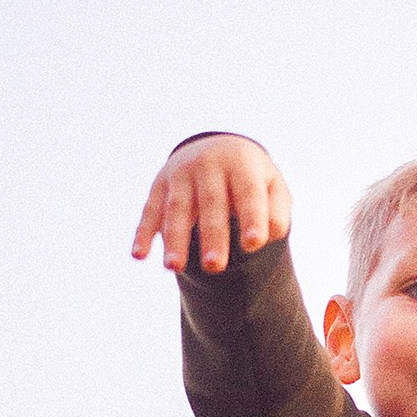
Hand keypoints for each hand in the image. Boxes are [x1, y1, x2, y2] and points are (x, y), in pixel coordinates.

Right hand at [132, 134, 292, 275]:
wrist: (217, 148)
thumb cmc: (251, 179)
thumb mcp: (272, 187)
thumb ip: (277, 212)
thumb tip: (270, 235)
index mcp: (241, 164)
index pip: (248, 193)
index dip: (251, 218)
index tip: (254, 244)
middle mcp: (209, 165)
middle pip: (211, 204)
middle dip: (212, 236)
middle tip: (215, 267)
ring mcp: (181, 174)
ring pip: (177, 209)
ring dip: (174, 239)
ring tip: (174, 268)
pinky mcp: (159, 186)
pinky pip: (150, 211)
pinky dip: (144, 233)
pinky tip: (139, 255)